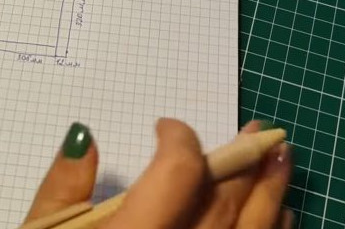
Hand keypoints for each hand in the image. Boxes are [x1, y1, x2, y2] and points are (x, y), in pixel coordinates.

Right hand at [25, 118, 293, 228]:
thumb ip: (62, 190)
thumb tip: (85, 136)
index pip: (177, 173)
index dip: (178, 139)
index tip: (165, 128)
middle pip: (223, 200)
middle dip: (242, 161)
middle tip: (259, 134)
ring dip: (271, 193)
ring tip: (282, 161)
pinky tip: (279, 217)